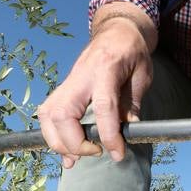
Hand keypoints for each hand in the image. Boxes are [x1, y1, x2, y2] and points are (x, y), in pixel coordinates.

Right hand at [38, 15, 153, 167]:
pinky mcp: (62, 90)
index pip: (103, 107)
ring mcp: (67, 82)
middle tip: (95, 152)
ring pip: (48, 116)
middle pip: (64, 114)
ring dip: (58, 142)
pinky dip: (52, 135)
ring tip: (75, 158)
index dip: (109, 134)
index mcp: (105, 69)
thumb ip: (132, 103)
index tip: (117, 153)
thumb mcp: (142, 75)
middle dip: (74, 142)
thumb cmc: (132, 52)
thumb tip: (128, 131)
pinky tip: (65, 150)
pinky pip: (47, 115)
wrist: (116, 31)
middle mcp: (80, 76)